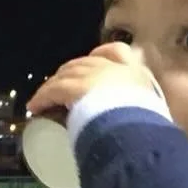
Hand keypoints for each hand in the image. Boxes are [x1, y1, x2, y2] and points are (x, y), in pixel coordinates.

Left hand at [26, 42, 157, 120]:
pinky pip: (53, 90)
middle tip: (60, 88)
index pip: (118, 52)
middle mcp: (114, 69)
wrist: (137, 132)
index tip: (93, 62)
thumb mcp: (153, 119)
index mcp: (137, 74)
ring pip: (66, 74)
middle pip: (85, 63)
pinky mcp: (74, 87)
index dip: (102, 55)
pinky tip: (34, 107)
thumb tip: (145, 135)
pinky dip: (42, 98)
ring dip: (53, 86)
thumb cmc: (148, 131)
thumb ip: (147, 119)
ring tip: (44, 99)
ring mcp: (93, 76)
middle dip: (70, 73)